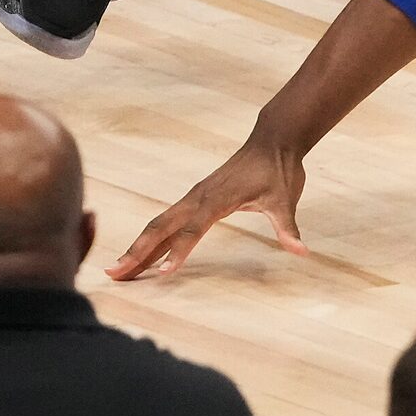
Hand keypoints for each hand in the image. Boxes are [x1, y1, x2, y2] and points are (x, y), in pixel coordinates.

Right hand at [108, 141, 308, 279]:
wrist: (273, 140)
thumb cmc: (278, 170)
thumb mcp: (286, 200)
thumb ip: (287, 228)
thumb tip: (301, 251)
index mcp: (218, 198)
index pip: (193, 229)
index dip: (178, 251)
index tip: (162, 273)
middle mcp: (199, 197)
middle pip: (161, 227)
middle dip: (137, 251)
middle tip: (114, 274)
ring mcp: (194, 197)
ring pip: (159, 224)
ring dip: (138, 246)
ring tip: (117, 270)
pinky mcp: (195, 198)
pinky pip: (167, 221)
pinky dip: (151, 238)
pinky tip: (143, 255)